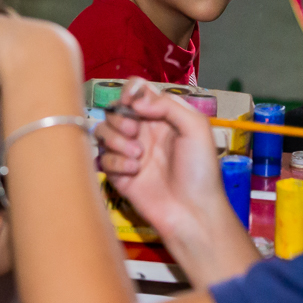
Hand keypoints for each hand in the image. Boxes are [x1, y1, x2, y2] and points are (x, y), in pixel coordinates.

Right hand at [96, 79, 226, 238]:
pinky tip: (134, 171)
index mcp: (161, 116)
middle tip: (134, 132)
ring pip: (102, 131)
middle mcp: (143, 131)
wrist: (192, 211)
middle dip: (120, 117)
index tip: (130, 101)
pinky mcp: (118, 174)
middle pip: (114, 109)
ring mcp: (129, 152)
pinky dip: (115, 161)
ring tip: (138, 155)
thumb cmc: (200, 170)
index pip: (137, 91)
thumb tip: (136, 100)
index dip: (129, 91)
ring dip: (115, 139)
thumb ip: (167, 105)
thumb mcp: (196, 128)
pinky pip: (102, 158)